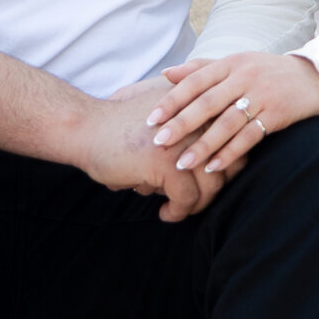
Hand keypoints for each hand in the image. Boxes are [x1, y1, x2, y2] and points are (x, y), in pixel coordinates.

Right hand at [71, 84, 221, 220]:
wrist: (86, 128)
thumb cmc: (122, 128)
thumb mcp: (163, 119)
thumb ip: (190, 131)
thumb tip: (219, 167)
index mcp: (199, 105)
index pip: (233, 138)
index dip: (225, 165)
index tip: (207, 181)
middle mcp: (198, 119)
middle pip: (227, 163)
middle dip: (213, 188)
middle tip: (195, 201)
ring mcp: (184, 140)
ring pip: (211, 185)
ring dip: (196, 205)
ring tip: (180, 210)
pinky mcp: (167, 163)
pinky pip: (187, 198)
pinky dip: (178, 212)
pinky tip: (165, 214)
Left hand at [147, 50, 318, 174]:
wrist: (315, 77)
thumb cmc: (267, 72)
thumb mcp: (236, 63)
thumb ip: (201, 69)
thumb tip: (166, 74)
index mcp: (231, 63)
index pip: (195, 81)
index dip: (172, 100)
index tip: (151, 119)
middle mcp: (245, 77)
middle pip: (208, 103)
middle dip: (181, 124)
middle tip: (159, 142)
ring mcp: (263, 96)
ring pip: (227, 123)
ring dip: (204, 145)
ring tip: (182, 163)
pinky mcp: (278, 114)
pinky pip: (250, 136)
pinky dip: (231, 153)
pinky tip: (214, 166)